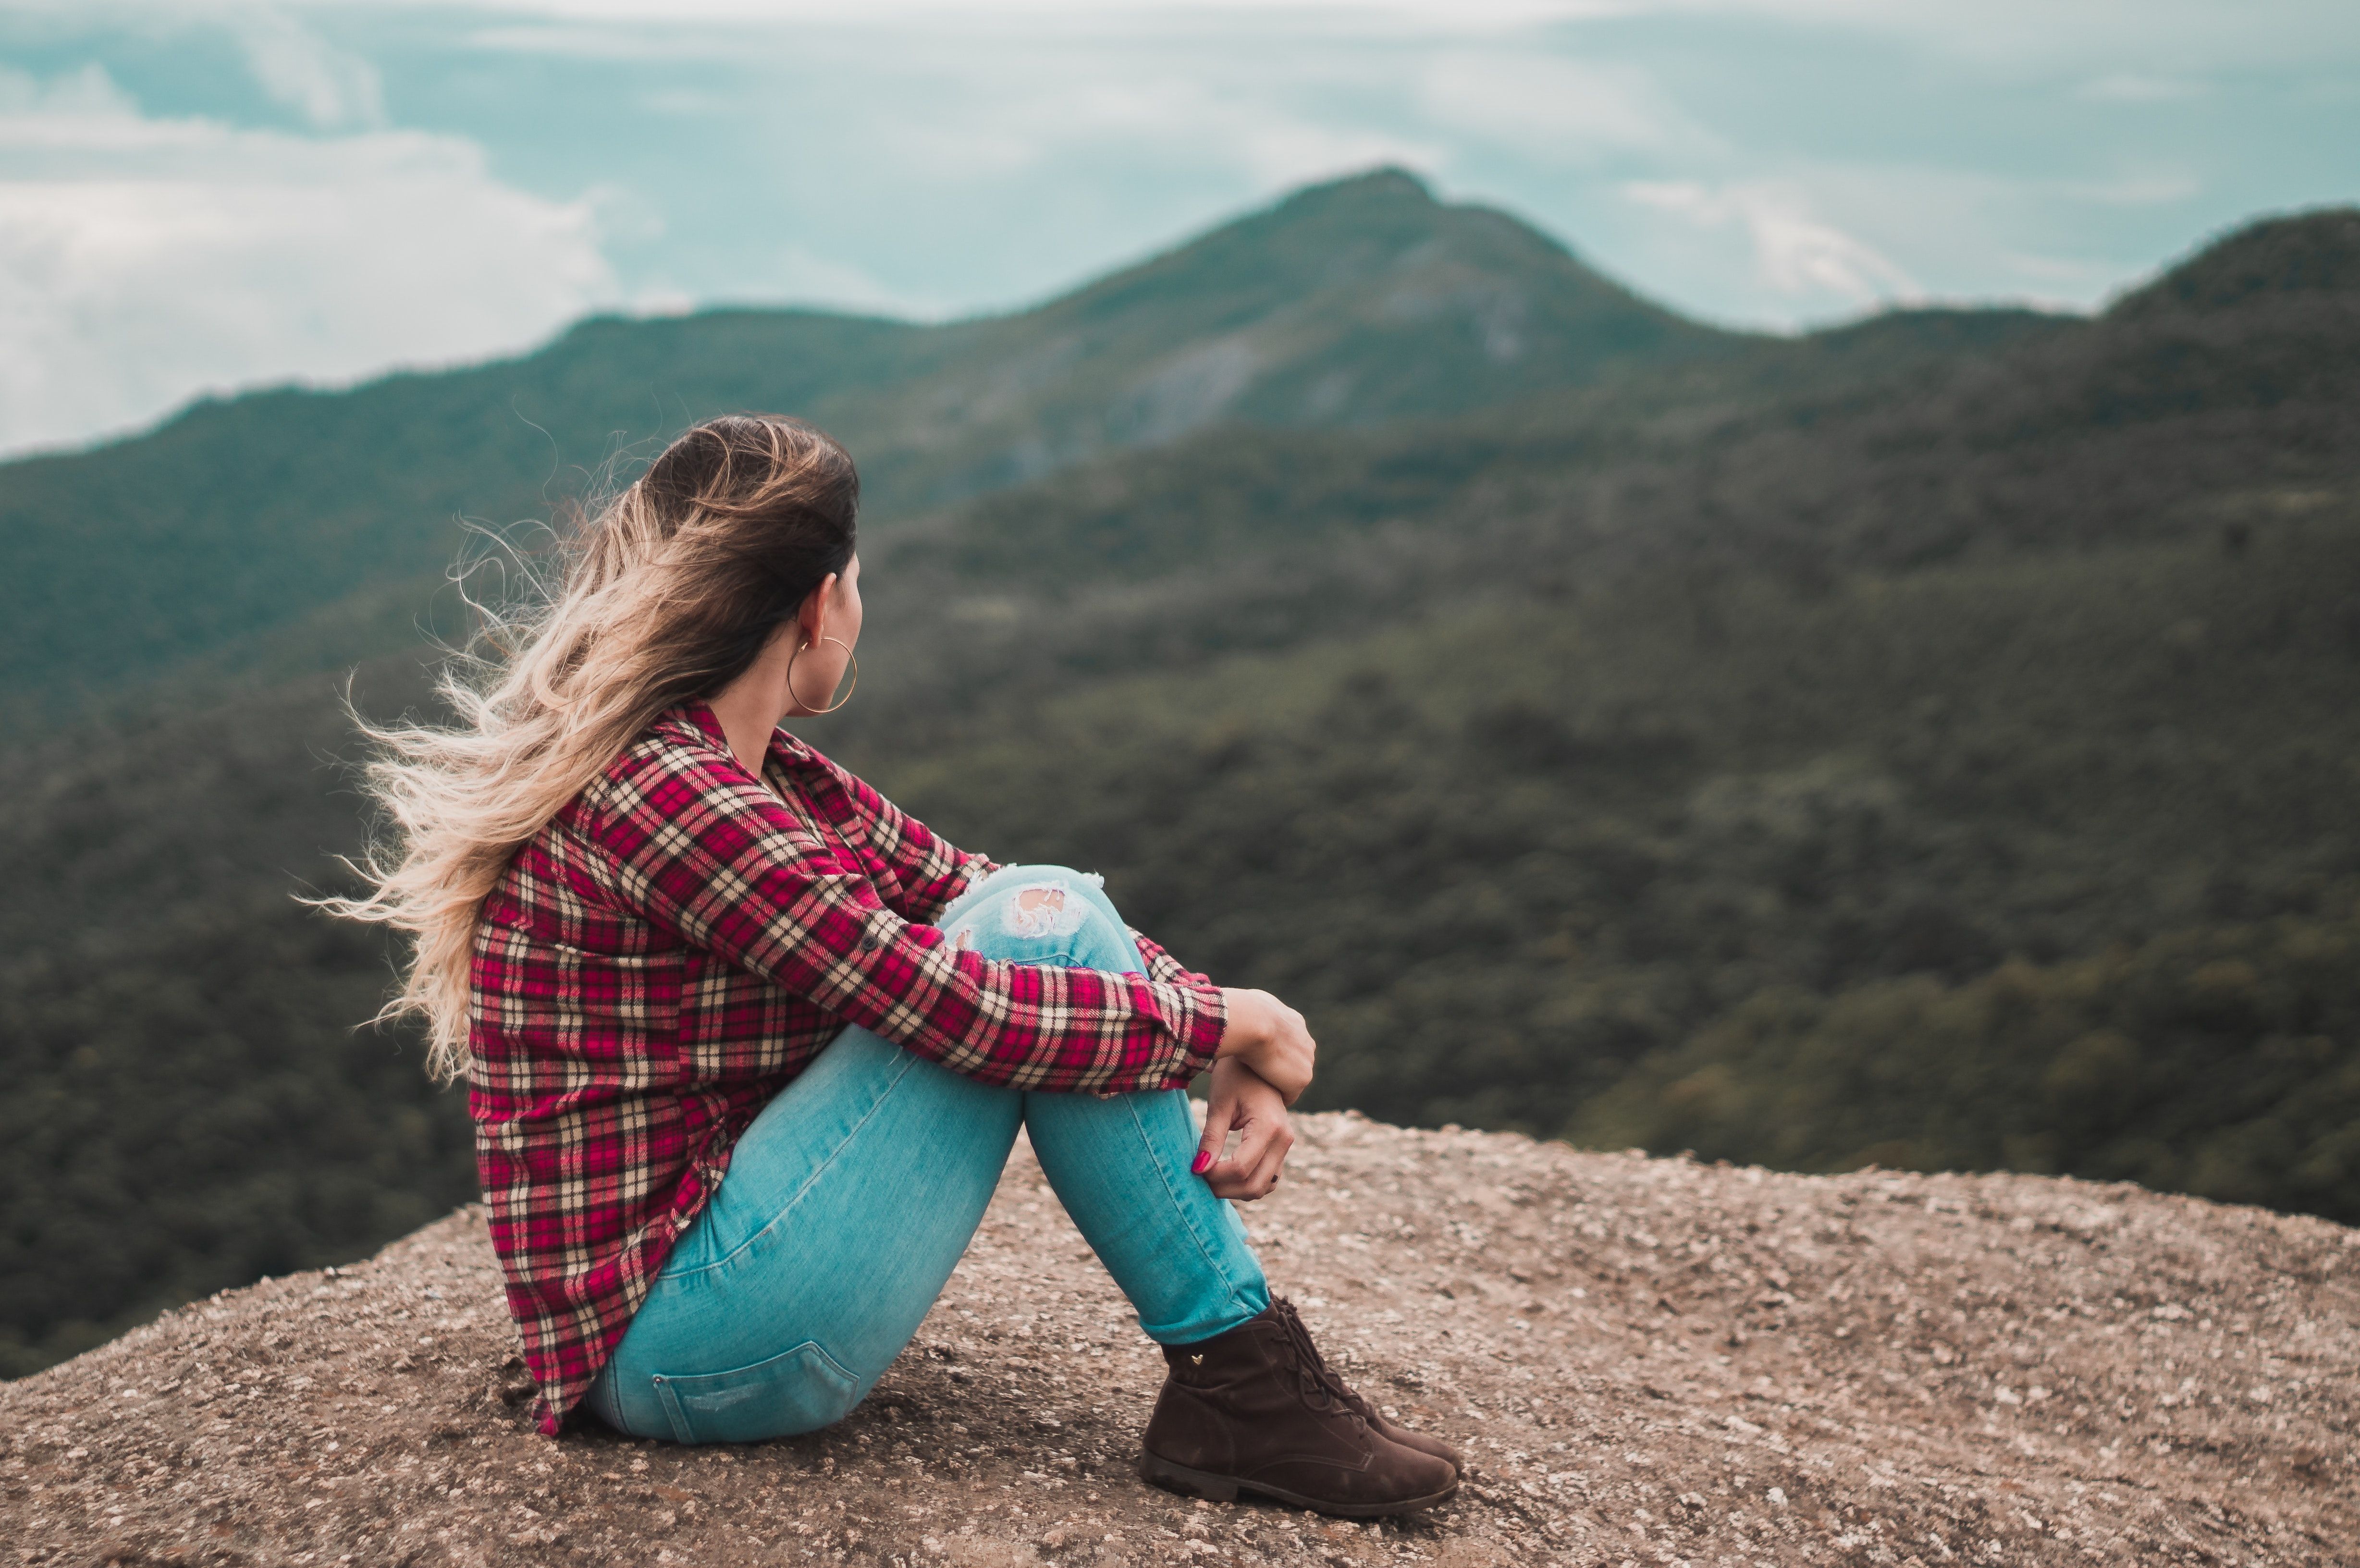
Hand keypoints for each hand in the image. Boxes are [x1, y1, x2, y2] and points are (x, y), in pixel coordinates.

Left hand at [1193, 1058, 1295, 1200]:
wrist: (1259, 1065)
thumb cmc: (1235, 1079)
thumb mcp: (1219, 1105)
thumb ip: (1211, 1138)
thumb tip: (1199, 1169)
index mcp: (1269, 1127)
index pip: (1241, 1168)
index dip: (1215, 1175)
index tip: (1195, 1168)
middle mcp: (1284, 1140)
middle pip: (1254, 1185)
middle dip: (1224, 1189)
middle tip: (1200, 1178)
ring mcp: (1286, 1147)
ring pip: (1262, 1187)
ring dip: (1235, 1190)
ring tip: (1211, 1177)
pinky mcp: (1282, 1150)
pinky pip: (1267, 1180)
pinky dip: (1247, 1184)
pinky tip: (1226, 1175)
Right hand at [1214, 987, 1314, 1104]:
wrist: (1253, 1022)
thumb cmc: (1245, 1011)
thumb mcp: (1253, 1001)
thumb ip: (1256, 1008)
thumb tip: (1245, 1006)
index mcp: (1295, 1022)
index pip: (1288, 1042)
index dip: (1272, 1051)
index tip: (1256, 1058)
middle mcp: (1306, 1042)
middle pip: (1294, 1062)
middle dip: (1278, 1068)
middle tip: (1256, 1076)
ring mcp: (1306, 1061)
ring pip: (1292, 1079)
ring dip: (1277, 1083)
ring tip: (1257, 1089)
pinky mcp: (1301, 1079)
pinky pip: (1290, 1095)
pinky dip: (1277, 1097)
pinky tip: (1262, 1098)